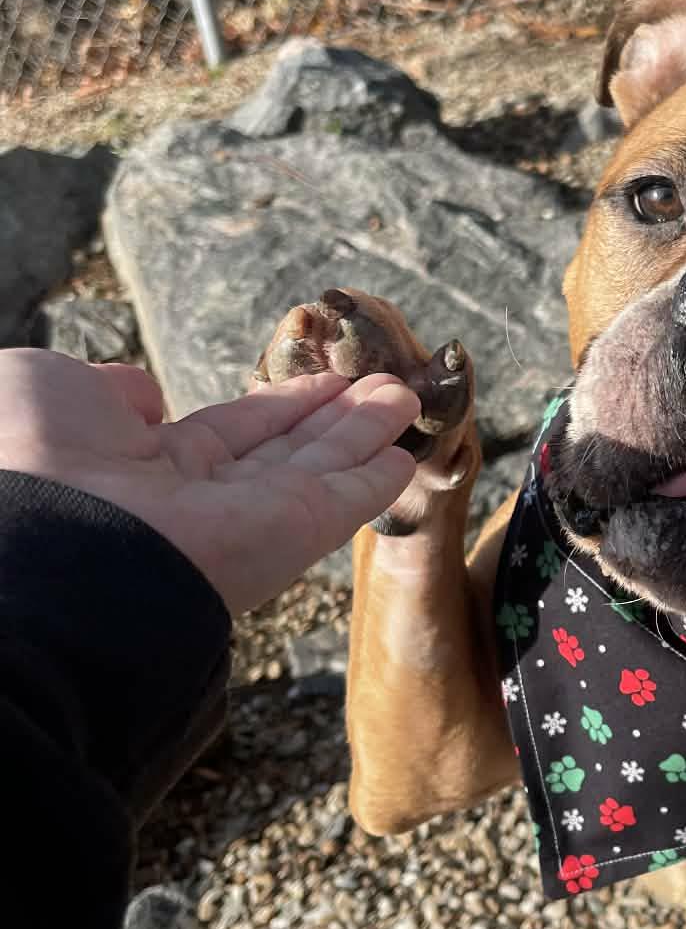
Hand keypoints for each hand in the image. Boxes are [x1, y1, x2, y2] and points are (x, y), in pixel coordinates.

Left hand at [0, 349, 420, 614]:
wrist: (48, 544)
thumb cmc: (31, 460)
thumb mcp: (47, 390)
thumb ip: (107, 389)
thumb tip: (146, 397)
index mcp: (138, 468)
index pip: (225, 435)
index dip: (275, 407)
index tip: (317, 383)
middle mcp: (197, 501)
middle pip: (282, 453)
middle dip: (331, 417)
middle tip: (379, 386)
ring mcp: (243, 523)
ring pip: (316, 471)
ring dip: (363, 434)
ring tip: (404, 397)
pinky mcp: (284, 538)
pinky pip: (337, 504)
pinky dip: (374, 481)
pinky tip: (405, 457)